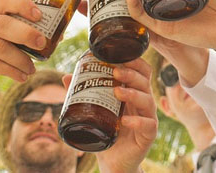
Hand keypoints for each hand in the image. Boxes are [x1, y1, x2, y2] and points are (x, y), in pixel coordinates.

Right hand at [0, 0, 43, 109]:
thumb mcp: (4, 43)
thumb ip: (24, 37)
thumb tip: (59, 34)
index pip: (5, 0)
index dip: (23, 4)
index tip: (39, 15)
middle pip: (3, 23)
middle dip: (26, 33)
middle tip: (42, 44)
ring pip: (0, 47)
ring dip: (20, 60)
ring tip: (32, 69)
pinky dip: (11, 71)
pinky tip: (21, 76)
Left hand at [91, 58, 157, 172]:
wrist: (112, 160)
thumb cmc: (106, 132)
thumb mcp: (95, 111)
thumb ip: (83, 94)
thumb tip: (66, 77)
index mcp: (134, 92)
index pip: (141, 72)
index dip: (135, 62)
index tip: (119, 56)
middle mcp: (143, 103)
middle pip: (145, 81)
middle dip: (132, 74)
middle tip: (116, 72)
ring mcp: (148, 118)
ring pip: (147, 100)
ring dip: (133, 94)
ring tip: (117, 92)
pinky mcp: (148, 135)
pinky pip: (148, 125)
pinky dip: (137, 121)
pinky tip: (125, 121)